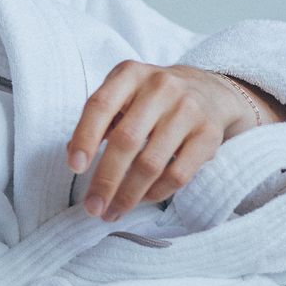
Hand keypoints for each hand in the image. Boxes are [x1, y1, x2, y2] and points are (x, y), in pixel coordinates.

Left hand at [67, 63, 272, 221]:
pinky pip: (178, 174)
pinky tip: (142, 200)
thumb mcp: (124, 94)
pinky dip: (156, 193)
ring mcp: (188, 110)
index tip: (75, 168)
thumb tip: (74, 155)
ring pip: (151, 163)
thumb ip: (99, 120)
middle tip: (92, 207)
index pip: (101, 105)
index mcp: (130, 74)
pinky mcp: (209, 134)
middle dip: (105, 180)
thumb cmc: (153, 98)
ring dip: (128, 194)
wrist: (210, 90)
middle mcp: (161, 86)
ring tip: (113, 212)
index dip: (85, 137)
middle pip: (126, 140)